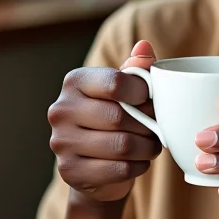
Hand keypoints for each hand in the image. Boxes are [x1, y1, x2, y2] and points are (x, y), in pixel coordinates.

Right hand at [48, 40, 162, 203]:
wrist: (97, 164)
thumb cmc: (116, 117)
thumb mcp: (127, 90)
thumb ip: (137, 69)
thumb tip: (144, 47)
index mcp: (75, 81)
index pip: (116, 83)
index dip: (143, 93)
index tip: (151, 100)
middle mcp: (61, 109)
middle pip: (120, 117)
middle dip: (148, 125)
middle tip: (157, 128)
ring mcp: (61, 142)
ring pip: (122, 145)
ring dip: (147, 147)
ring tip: (151, 145)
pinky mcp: (69, 171)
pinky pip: (118, 169)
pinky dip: (138, 166)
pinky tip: (139, 162)